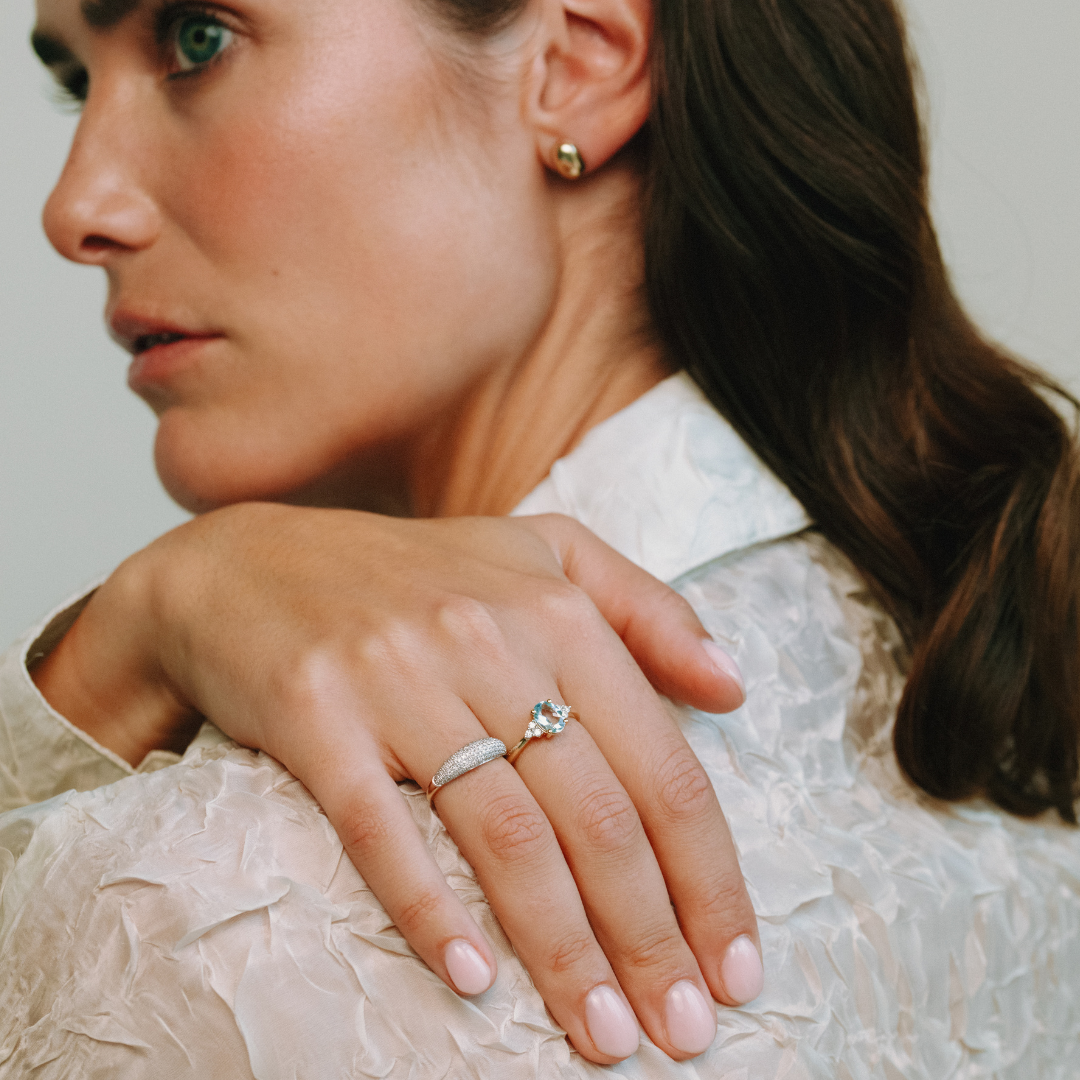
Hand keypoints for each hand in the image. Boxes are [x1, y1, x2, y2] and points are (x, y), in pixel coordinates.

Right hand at [33, 504, 760, 1063]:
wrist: (250, 565)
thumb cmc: (416, 572)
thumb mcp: (546, 552)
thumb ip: (648, 608)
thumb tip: (734, 686)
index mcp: (558, 609)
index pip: (662, 763)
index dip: (711, 873)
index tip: (736, 964)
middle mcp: (488, 640)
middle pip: (595, 814)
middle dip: (651, 936)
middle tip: (680, 1030)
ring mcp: (399, 679)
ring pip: (504, 835)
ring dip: (563, 949)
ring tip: (602, 1033)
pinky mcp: (318, 716)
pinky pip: (380, 828)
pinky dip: (428, 909)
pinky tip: (472, 978)